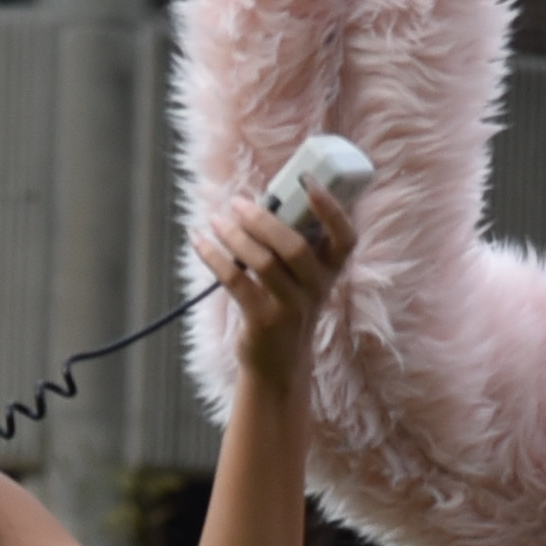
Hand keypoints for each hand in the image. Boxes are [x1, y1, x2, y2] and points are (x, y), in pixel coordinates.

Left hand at [198, 176, 352, 394]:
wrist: (279, 364)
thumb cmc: (286, 307)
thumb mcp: (302, 279)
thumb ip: (291, 244)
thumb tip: (260, 201)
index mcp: (330, 272)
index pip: (345, 238)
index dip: (330, 208)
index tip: (307, 181)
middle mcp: (316, 289)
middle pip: (294, 246)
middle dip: (263, 220)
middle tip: (238, 203)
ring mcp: (291, 307)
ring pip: (263, 263)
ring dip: (235, 236)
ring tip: (216, 220)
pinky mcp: (263, 321)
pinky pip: (236, 282)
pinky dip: (214, 258)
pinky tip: (199, 242)